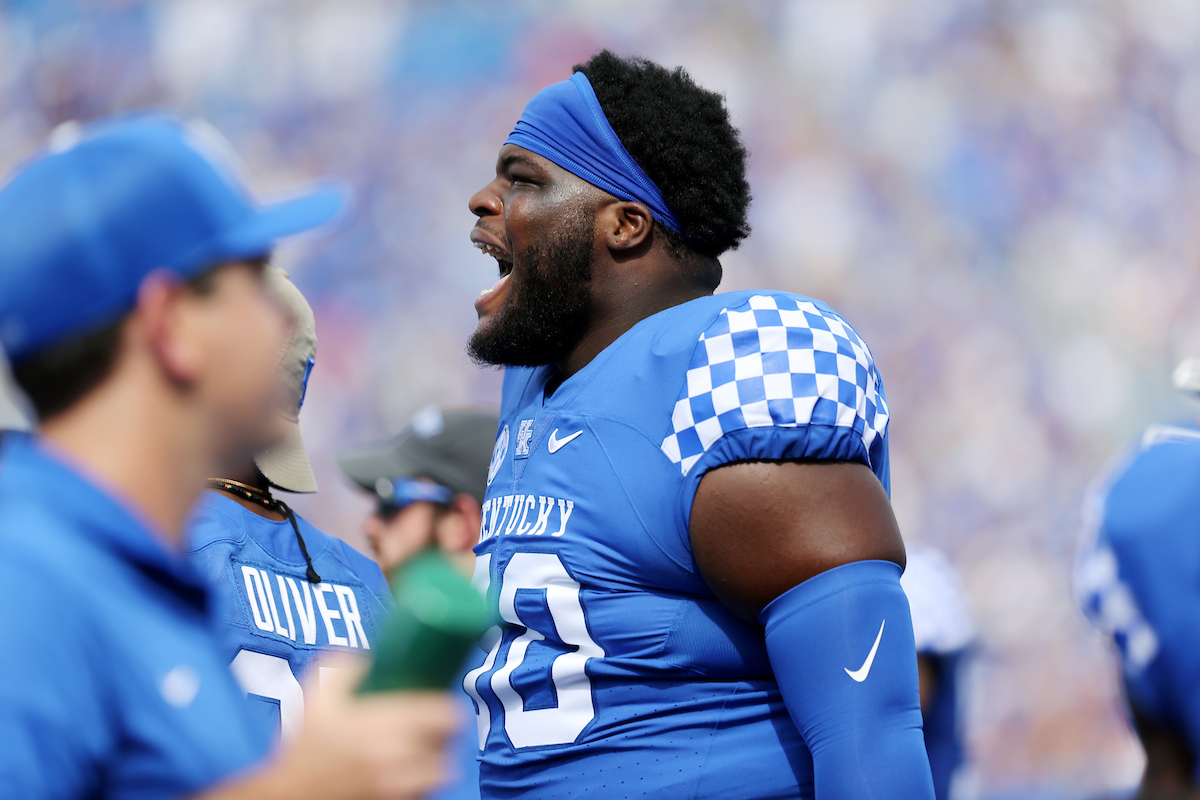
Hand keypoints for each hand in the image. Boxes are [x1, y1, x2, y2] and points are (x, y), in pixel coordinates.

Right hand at [279, 655, 459, 799]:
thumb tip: (370, 657)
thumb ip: (347, 667)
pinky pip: (427, 792)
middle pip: (447, 742)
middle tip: (427, 728)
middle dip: (441, 734)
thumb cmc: (307, 748)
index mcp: (385, 725)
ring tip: (418, 753)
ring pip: (442, 771)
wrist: (293, 794)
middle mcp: (398, 758)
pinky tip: (405, 774)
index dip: (447, 708)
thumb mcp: (320, 697)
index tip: (438, 706)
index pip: (447, 715)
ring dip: (435, 760)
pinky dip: (423, 783)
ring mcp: (400, 787)